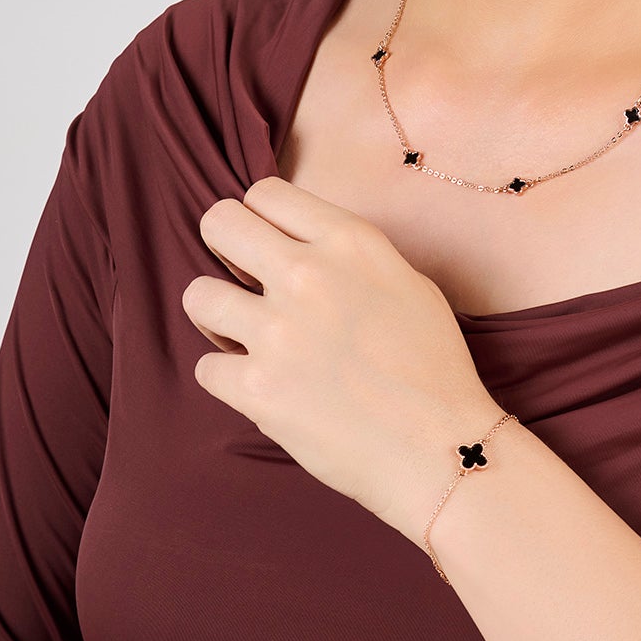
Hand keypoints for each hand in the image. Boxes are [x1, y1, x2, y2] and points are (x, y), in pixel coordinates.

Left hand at [182, 175, 506, 542]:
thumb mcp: (408, 282)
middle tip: (242, 280)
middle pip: (219, 223)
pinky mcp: (258, 389)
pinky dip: (229, 380)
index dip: (260, 218)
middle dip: (223, 249)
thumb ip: (351, 257)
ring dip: (216, 317)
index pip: (265, 192)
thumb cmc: (434, 367)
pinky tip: (263, 388)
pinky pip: (206, 367)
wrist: (443, 449)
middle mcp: (308, 273)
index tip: (269, 244)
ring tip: (245, 337)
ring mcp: (279, 331)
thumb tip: (305, 247)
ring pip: (197, 295)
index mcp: (349, 241)